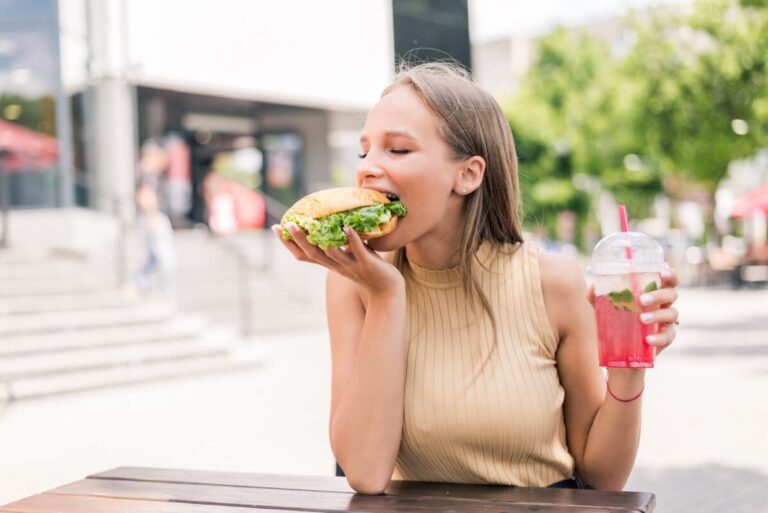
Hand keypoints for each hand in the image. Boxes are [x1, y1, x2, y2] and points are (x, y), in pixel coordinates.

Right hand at [272, 223, 404, 296]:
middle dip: (298, 239)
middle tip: (287, 224)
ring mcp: (351, 265)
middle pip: (312, 254)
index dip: (289, 243)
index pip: (304, 255)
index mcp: (329, 263)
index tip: (276, 228)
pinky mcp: (367, 264)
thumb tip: (331, 222)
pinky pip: (358, 251)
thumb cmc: (367, 269)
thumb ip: (339, 243)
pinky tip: (347, 228)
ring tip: (312, 226)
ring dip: (321, 241)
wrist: (387, 290)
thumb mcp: (348, 256)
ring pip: (331, 254)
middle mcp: (336, 266)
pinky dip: (352, 240)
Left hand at [586, 269, 679, 354]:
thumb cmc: (616, 323)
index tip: (662, 272)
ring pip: (672, 314)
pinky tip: (647, 339)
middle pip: (671, 294)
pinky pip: (668, 336)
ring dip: (658, 315)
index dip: (670, 275)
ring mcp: (666, 322)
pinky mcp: (666, 339)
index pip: (668, 280)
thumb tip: (594, 286)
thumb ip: (597, 297)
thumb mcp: (604, 309)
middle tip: (641, 300)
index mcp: (652, 293)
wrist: (619, 352)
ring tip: (642, 319)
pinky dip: (658, 337)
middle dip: (658, 295)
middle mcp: (663, 305)